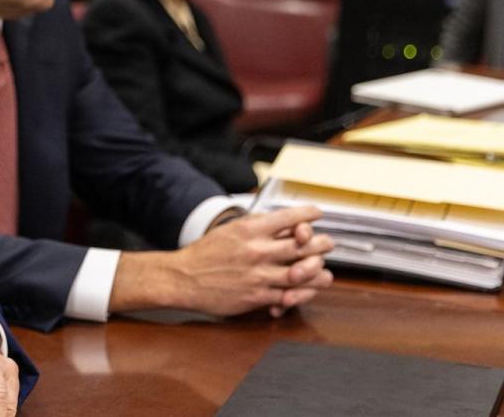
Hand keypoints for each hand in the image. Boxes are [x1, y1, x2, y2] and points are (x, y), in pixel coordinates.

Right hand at [111, 206, 333, 316]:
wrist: (183, 278)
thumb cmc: (205, 254)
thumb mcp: (229, 230)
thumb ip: (255, 226)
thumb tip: (280, 222)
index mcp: (249, 230)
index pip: (289, 217)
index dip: (308, 214)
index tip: (317, 214)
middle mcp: (257, 250)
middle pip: (303, 245)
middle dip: (322, 243)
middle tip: (328, 243)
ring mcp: (259, 275)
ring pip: (303, 273)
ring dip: (319, 271)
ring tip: (325, 271)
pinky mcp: (257, 296)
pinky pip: (289, 296)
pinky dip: (302, 294)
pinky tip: (307, 290)